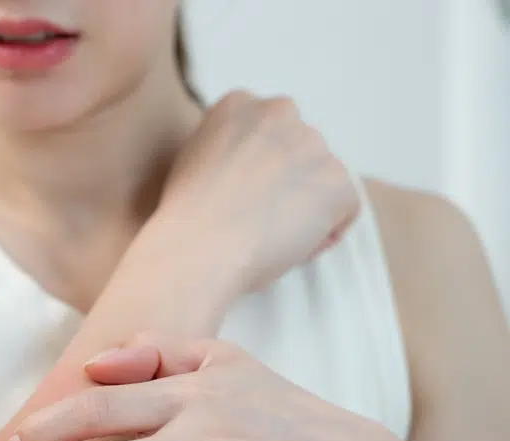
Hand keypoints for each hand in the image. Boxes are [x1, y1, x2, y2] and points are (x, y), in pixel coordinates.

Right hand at [146, 90, 359, 291]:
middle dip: (287, 181)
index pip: (266, 131)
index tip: (242, 194)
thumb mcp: (192, 160)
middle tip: (258, 218)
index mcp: (238, 104)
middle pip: (298, 150)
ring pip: (320, 180)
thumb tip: (248, 168)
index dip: (258, 167)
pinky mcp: (338, 182)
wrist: (198, 247)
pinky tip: (289, 248)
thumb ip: (225, 148)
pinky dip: (324, 233)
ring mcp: (313, 145)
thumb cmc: (186, 217)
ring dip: (305, 206)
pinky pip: (343, 210)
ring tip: (270, 237)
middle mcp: (280, 113)